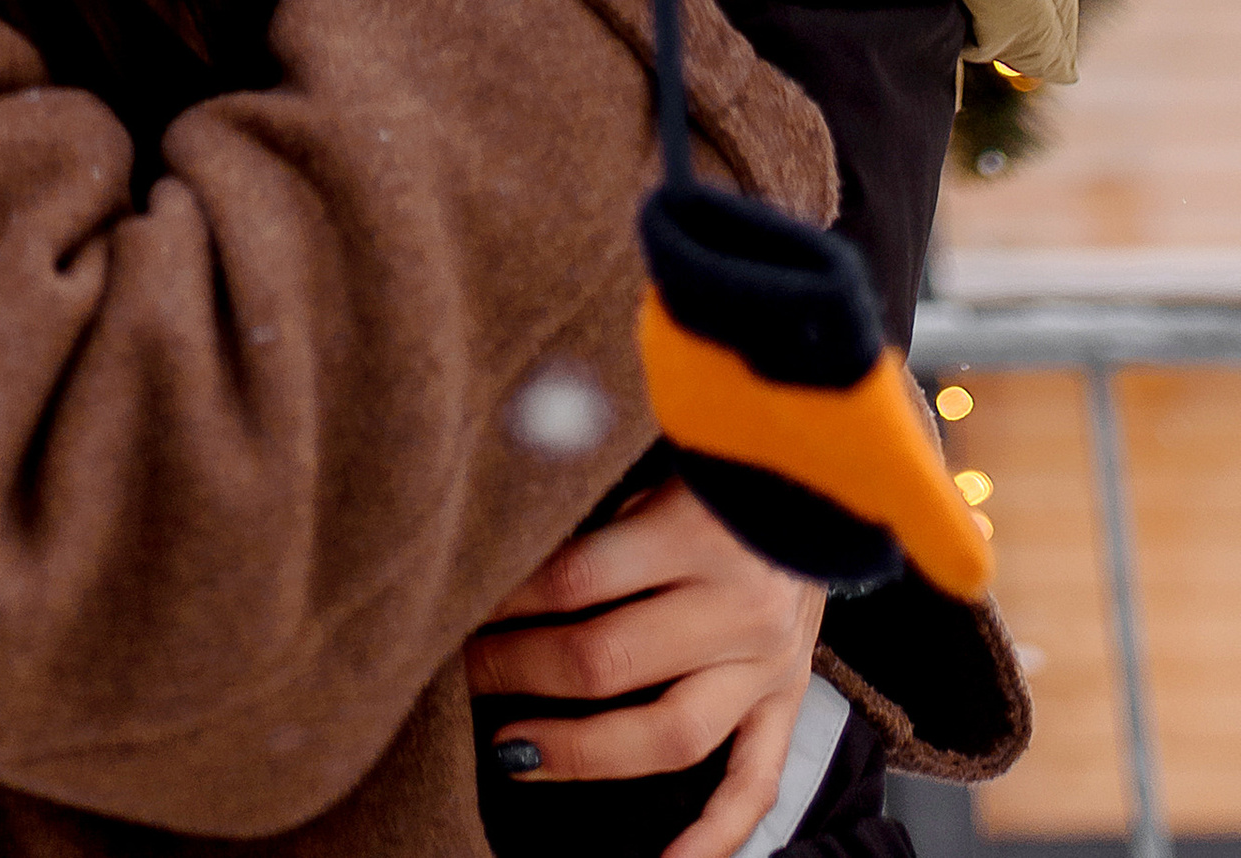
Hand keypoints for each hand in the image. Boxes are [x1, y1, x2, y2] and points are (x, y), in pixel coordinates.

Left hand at [467, 480, 822, 857]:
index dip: (508, 600)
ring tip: (514, 751)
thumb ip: (601, 514)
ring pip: (669, 732)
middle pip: (607, 660)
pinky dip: (713, 837)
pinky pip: (754, 786)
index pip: (577, 578)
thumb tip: (505, 559)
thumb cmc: (721, 466)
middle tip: (466, 673)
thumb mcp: (658, 465)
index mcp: (698, 532)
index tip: (461, 606)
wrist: (825, 477)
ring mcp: (767, 665)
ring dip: (580, 750)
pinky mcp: (788, 701)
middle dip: (520, 671)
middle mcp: (737, 607)